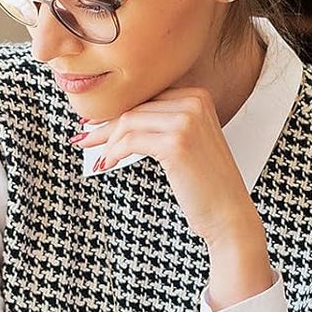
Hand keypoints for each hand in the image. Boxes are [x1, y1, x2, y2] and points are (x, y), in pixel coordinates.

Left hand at [78, 88, 271, 306]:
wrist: (228, 215)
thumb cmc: (204, 185)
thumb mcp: (186, 144)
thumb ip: (161, 125)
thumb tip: (117, 121)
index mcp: (197, 96)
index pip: (145, 98)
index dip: (116, 111)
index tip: (94, 124)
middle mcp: (194, 101)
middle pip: (134, 108)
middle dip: (104, 126)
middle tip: (83, 139)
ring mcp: (187, 120)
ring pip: (128, 122)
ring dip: (106, 142)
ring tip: (97, 158)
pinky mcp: (176, 143)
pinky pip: (129, 141)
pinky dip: (112, 153)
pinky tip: (106, 165)